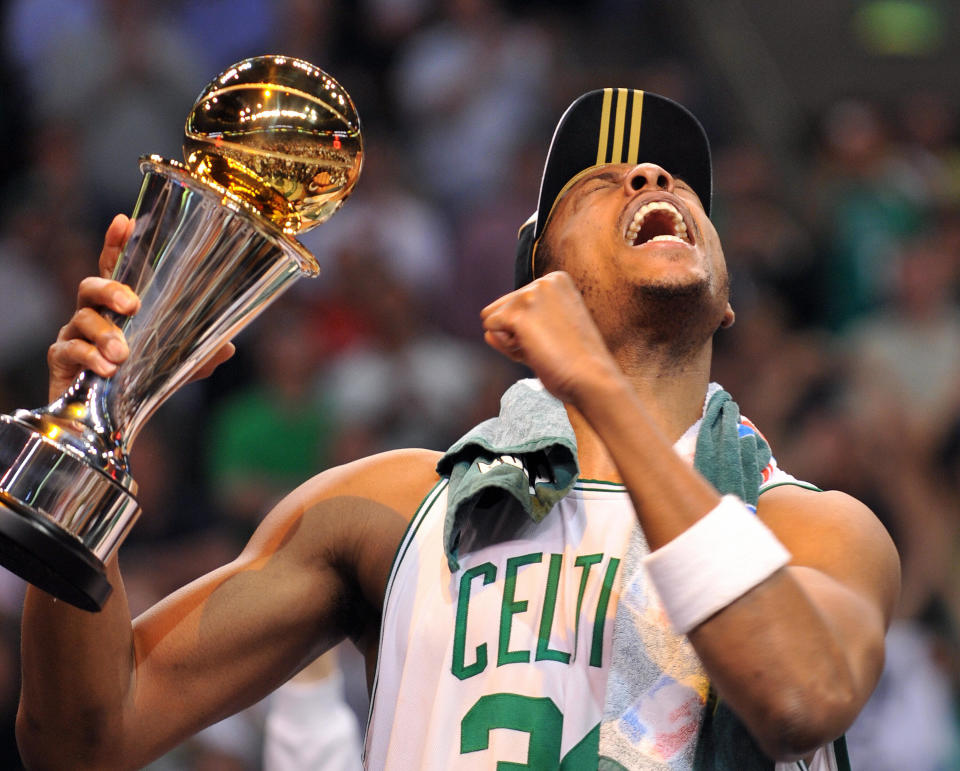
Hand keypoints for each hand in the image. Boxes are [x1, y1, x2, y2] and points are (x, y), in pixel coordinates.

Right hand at [46, 214, 234, 401]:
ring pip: (82, 319)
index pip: (116, 268)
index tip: (124, 222)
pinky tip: (107, 369)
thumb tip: (228, 347)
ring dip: (104, 334)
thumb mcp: (177, 366)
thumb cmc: (139, 380)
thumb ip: (200, 354)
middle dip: (111, 290)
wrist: (108, 420)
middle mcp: (94, 314)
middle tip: (131, 305)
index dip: (116, 244)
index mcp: (120, 307)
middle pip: (91, 286)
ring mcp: (74, 334)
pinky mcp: (60, 359)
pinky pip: (68, 349)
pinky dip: (88, 357)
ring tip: (121, 355)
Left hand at [480, 271, 621, 405]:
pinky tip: (532, 351)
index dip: (528, 328)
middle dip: (515, 333)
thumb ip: (518, 329)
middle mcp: (544, 280)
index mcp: (557, 280)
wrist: (592, 379)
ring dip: (510, 341)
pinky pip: (490, 329)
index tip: (555, 337)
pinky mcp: (519, 312)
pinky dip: (506, 347)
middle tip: (548, 346)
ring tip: (542, 348)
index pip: (516, 301)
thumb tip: (487, 332)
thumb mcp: (547, 336)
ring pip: (491, 318)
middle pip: (500, 307)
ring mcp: (531, 294)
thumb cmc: (576, 363)